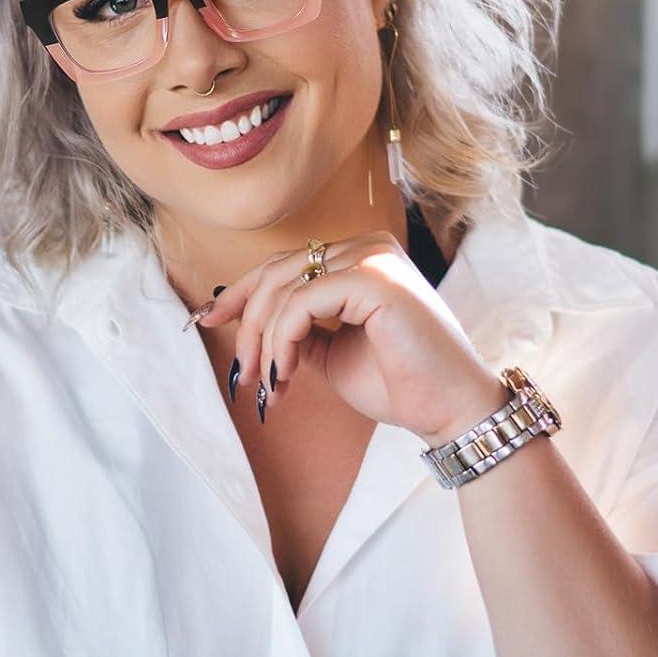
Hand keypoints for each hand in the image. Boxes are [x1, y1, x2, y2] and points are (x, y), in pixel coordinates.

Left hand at [202, 229, 506, 444]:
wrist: (448, 410)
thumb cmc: (398, 384)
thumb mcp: (331, 351)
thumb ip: (298, 328)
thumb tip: (246, 320)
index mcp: (361, 257)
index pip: (285, 263)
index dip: (241, 292)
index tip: (210, 320)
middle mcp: (367, 246)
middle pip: (277, 271)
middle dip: (247, 324)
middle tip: (243, 374)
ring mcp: (373, 257)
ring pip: (284, 287)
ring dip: (264, 341)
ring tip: (268, 383)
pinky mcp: (374, 279)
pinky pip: (302, 303)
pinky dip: (284, 340)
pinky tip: (287, 372)